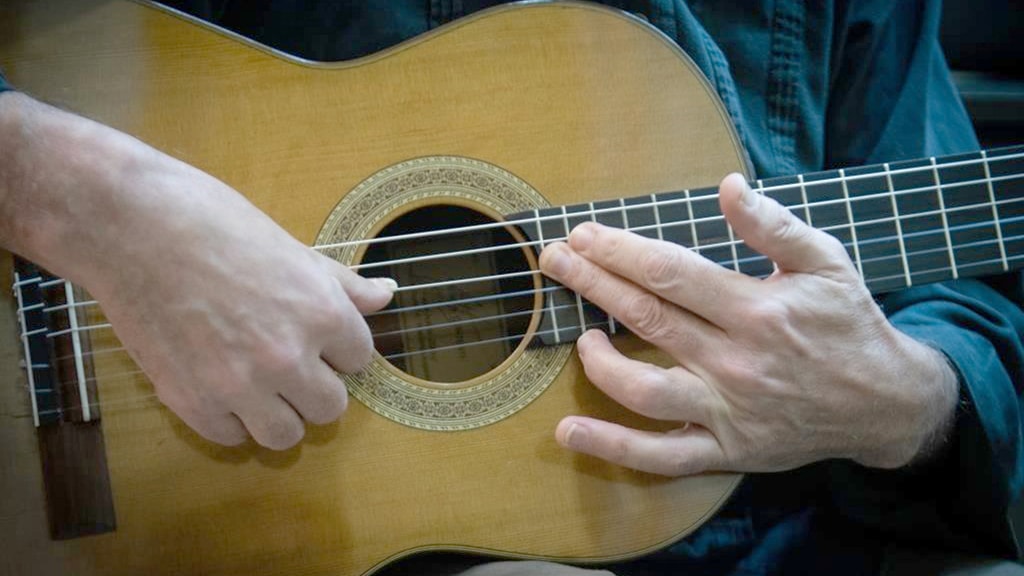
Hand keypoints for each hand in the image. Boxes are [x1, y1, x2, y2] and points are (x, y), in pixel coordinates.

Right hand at [87, 152, 394, 449]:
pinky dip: (230, 420)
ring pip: (286, 435)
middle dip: (315, 387)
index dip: (337, 348)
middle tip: (289, 365)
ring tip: (259, 385)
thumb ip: (341, 284)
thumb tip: (386, 294)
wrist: (129, 226)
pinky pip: (231, 437)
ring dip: (278, 414)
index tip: (315, 337)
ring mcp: (238, 385)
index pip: (360, 360)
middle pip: (330, 408)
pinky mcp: (191, 401)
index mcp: (321, 314)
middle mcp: (288, 357)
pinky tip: (220, 388)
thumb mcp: (291, 247)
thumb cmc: (212, 223)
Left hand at [539, 174, 958, 474]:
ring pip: (643, 388)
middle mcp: (735, 360)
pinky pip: (661, 455)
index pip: (669, 272)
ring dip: (598, 361)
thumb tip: (728, 186)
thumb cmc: (849, 324)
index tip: (584, 234)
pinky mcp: (725, 448)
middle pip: (646, 317)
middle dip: (591, 283)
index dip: (619, 250)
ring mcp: (727, 410)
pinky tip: (569, 430)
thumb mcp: (826, 261)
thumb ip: (774, 225)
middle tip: (555, 260)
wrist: (884, 404)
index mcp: (756, 309)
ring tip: (578, 335)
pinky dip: (612, 446)